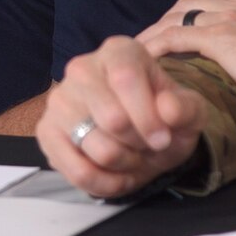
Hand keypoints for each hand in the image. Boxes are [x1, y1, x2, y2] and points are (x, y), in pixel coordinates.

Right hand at [36, 36, 206, 198]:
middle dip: (138, 143)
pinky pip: (75, 171)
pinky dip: (104, 183)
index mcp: (118, 52)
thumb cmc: (164, 118)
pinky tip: (117, 177)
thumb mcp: (189, 112)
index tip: (163, 138)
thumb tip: (168, 109)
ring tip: (132, 156)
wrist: (144, 139)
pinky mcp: (46, 132)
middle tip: (147, 145)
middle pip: (112, 118)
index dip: (148, 117)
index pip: (125, 79)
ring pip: (97, 147)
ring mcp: (59, 100)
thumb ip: (184, 107)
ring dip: (125, 163)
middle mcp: (82, 68)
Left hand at [135, 0, 235, 128]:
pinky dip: (155, 45)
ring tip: (139, 51)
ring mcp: (232, 19)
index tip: (180, 30)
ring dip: (156, 31)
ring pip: (179, 15)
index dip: (195, 13)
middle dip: (170, 18)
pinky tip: (143, 58)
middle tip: (153, 40)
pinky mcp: (221, 38)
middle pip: (193, 1)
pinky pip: (175, 35)